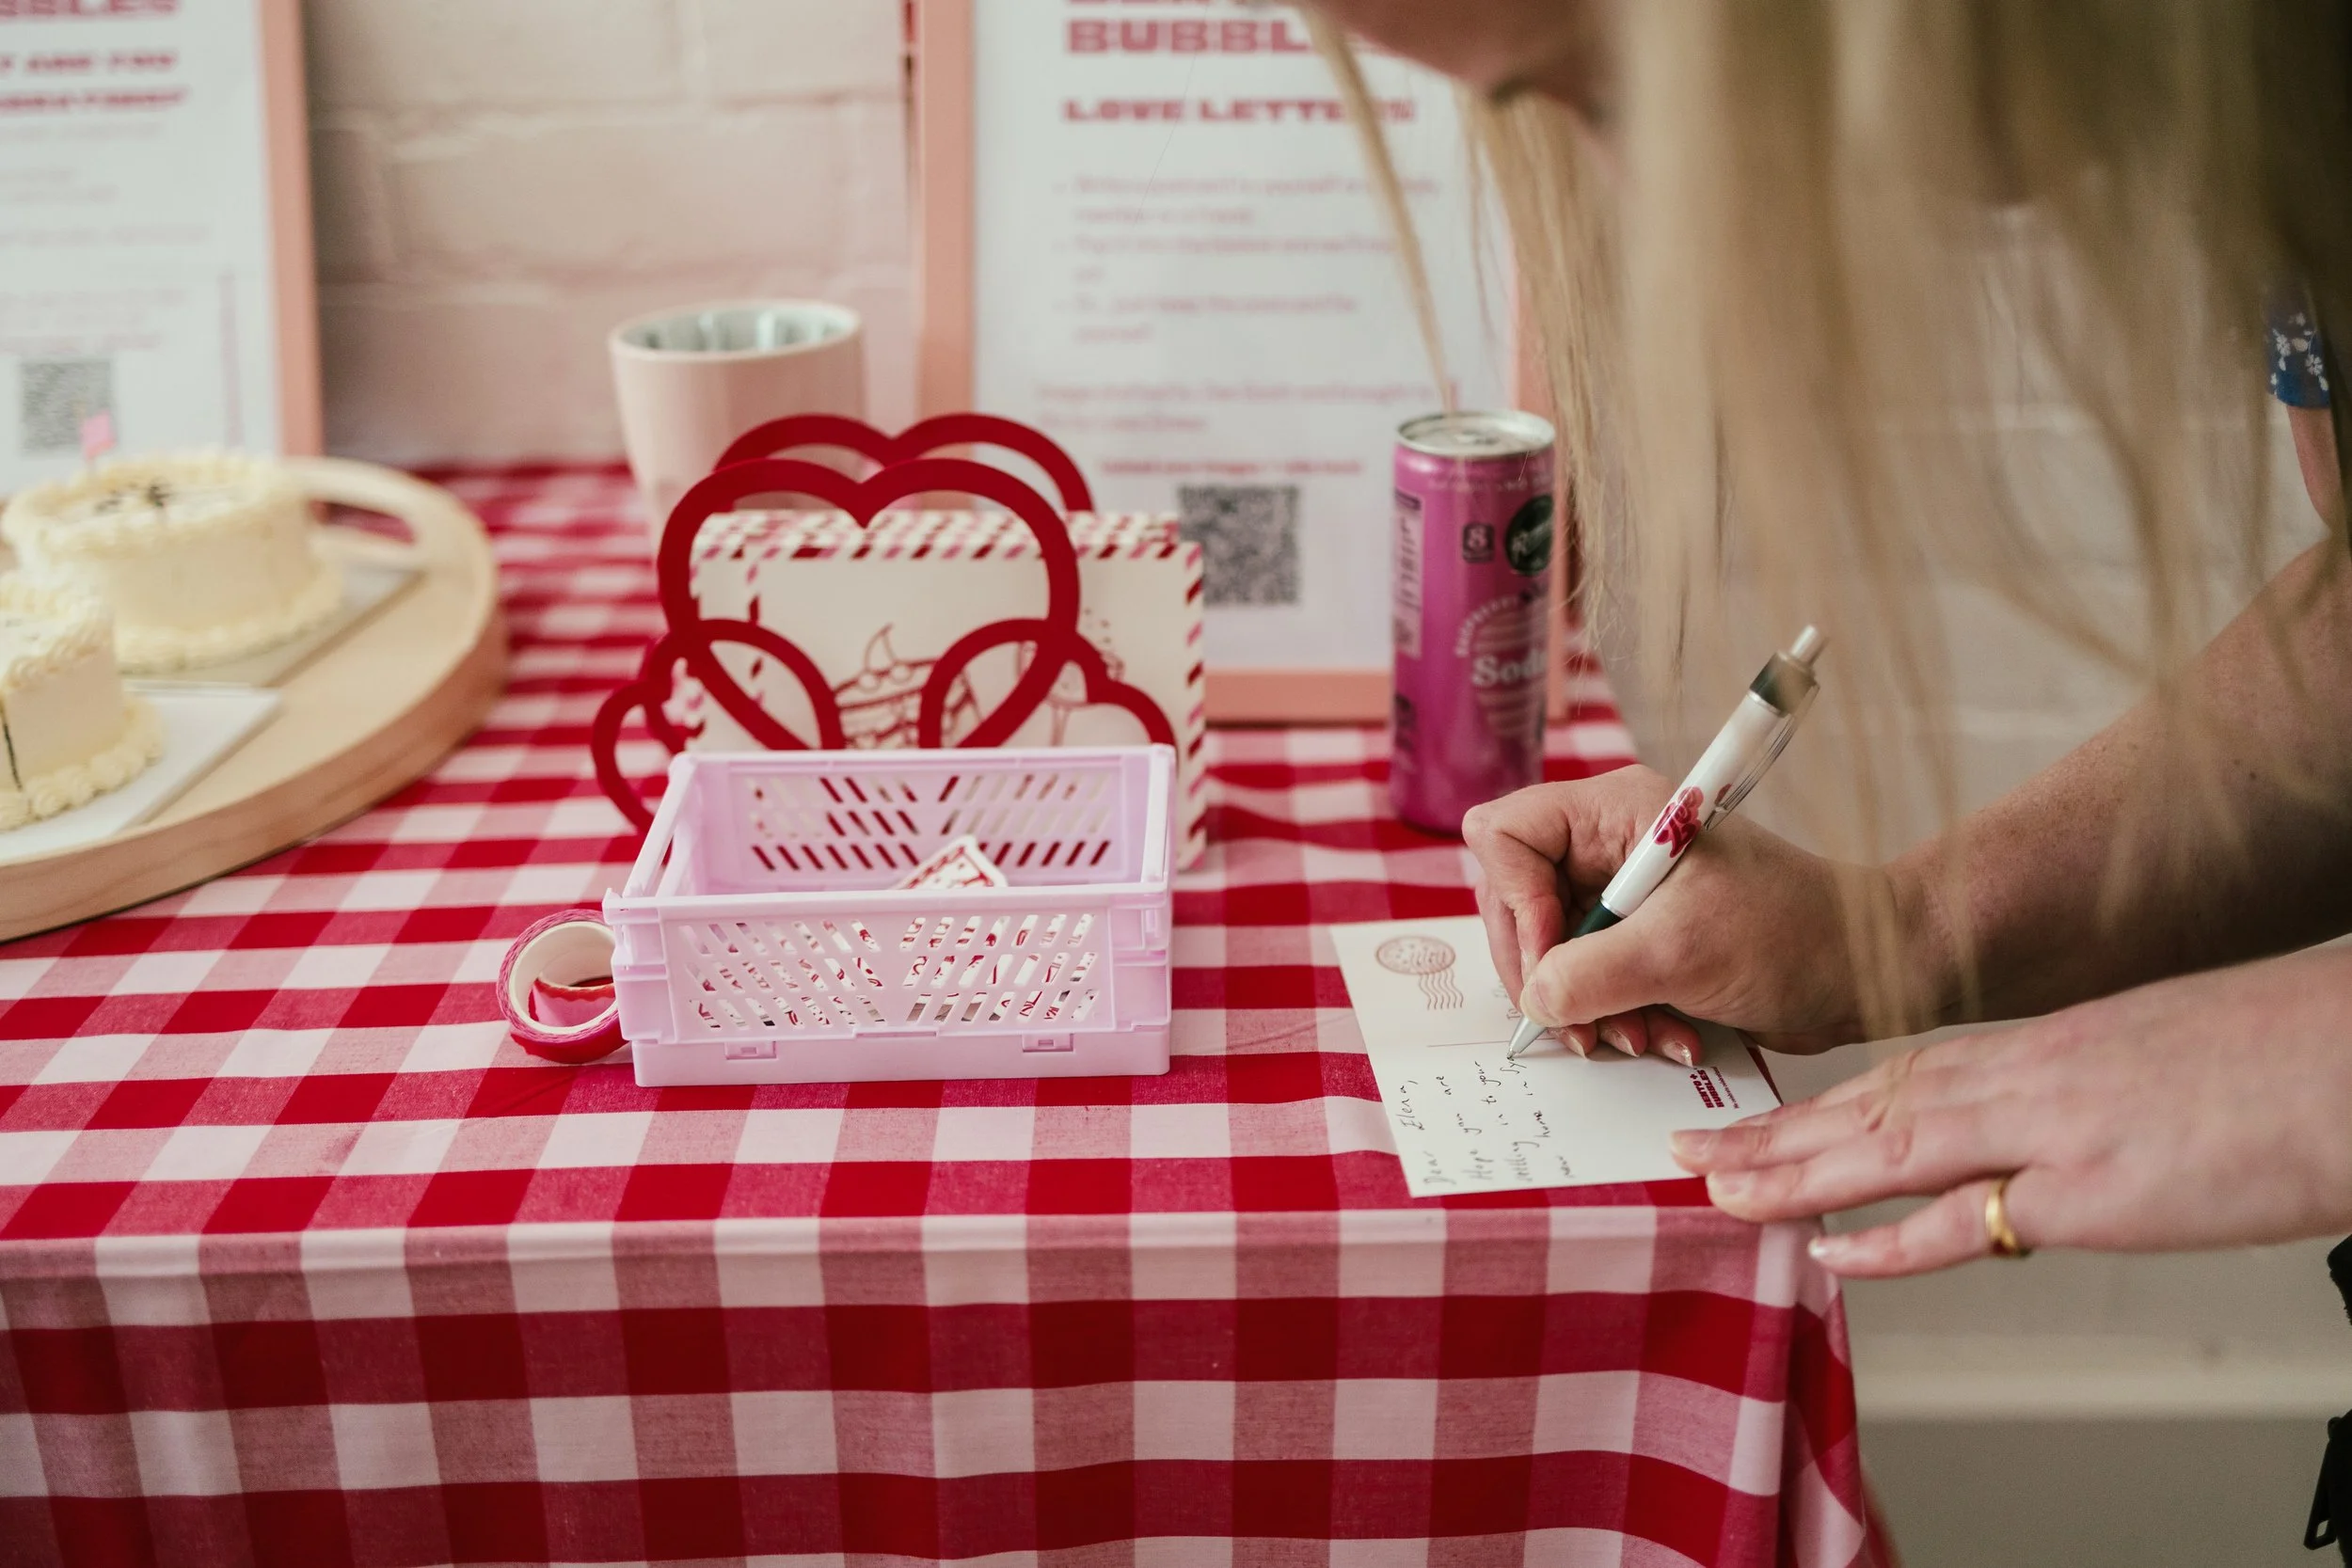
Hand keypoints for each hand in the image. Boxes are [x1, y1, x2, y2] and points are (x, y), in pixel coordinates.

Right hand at [1463, 765, 1900, 1060]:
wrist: (1870, 971)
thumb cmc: (1795, 936)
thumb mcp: (1682, 954)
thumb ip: (1590, 974)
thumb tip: (1535, 1000)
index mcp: (1616, 812)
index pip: (1506, 837)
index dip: (1513, 904)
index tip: (1553, 963)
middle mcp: (1610, 845)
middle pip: (1514, 902)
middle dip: (1546, 973)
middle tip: (1581, 1025)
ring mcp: (1624, 895)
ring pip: (1549, 952)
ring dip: (1585, 1008)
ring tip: (1637, 1036)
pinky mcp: (1641, 939)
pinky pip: (1589, 981)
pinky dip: (1615, 1017)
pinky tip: (1665, 1035)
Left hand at [1671, 948, 2351, 1275]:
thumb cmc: (2276, 1061)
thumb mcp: (2154, 1060)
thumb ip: (2084, 1092)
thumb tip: (2055, 1131)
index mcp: (2043, 1048)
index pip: (1902, 1074)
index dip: (1819, 1101)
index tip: (1756, 1119)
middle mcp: (2029, 1079)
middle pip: (1869, 1105)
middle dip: (1773, 1134)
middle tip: (1687, 1154)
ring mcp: (2054, 1131)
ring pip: (1887, 1146)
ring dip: (1793, 1173)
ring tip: (1713, 1191)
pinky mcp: (2095, 1191)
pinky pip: (1967, 1220)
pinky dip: (1889, 1242)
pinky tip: (1825, 1256)